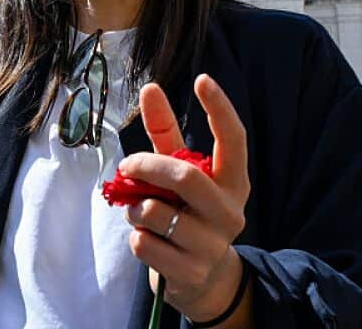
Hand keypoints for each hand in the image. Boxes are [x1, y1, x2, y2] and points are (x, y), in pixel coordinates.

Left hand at [120, 76, 250, 322]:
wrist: (203, 281)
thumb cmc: (188, 213)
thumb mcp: (181, 173)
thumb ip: (166, 133)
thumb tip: (151, 87)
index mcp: (233, 182)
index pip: (234, 140)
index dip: (220, 109)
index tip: (202, 79)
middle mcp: (230, 212)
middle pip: (184, 176)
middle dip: (146, 166)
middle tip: (127, 166)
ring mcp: (212, 246)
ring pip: (155, 212)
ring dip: (135, 207)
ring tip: (140, 212)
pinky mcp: (190, 273)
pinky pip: (143, 243)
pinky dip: (135, 237)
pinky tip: (149, 241)